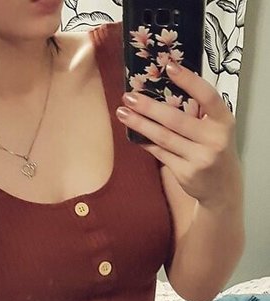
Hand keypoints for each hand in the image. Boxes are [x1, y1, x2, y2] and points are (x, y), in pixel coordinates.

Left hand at [116, 62, 241, 208]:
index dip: (189, 80)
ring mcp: (199, 159)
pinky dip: (146, 143)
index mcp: (224, 122)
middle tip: (128, 96)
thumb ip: (199, 112)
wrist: (223, 187)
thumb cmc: (215, 149)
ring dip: (140, 124)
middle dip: (149, 107)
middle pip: (176, 120)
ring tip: (123, 113)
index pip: (207, 96)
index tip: (169, 66)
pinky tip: (134, 134)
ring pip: (164, 138)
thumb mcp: (217, 128)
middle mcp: (214, 140)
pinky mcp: (185, 174)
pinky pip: (161, 154)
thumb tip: (164, 88)